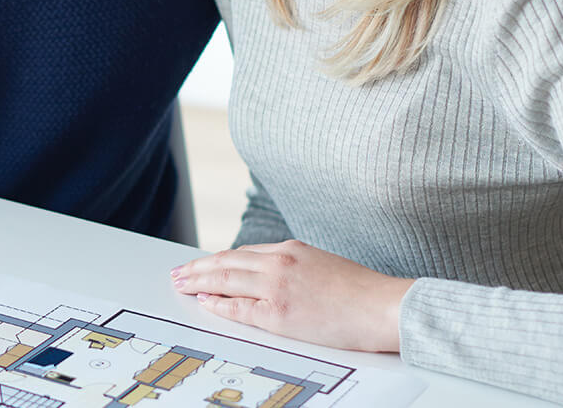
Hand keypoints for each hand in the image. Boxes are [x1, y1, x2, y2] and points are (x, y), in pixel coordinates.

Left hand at [170, 240, 410, 352]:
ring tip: (182, 284)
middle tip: (178, 273)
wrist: (384, 307)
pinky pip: (239, 308)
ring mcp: (277, 287)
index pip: (243, 253)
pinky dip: (218, 303)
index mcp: (291, 249)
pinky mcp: (279, 313)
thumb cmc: (361, 292)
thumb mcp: (323, 265)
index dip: (218, 259)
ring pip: (226, 279)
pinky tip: (205, 302)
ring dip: (199, 281)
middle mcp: (280, 262)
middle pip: (226, 262)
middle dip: (198, 268)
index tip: (203, 264)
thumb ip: (294, 267)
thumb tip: (269, 276)